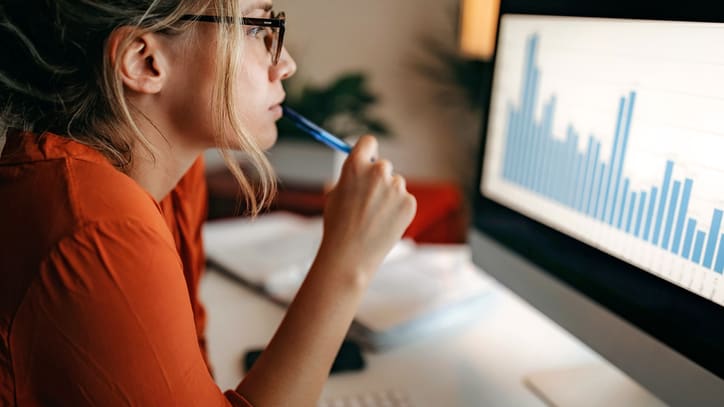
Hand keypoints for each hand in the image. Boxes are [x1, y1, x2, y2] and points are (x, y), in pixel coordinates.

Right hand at [318, 136, 416, 279]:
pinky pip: (404, 200)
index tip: (368, 158)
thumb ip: (347, 178)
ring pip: (395, 184)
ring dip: (388, 195)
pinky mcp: (409, 203)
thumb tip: (356, 171)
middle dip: (378, 178)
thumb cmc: (337, 226)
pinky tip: (384, 224)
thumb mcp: (333, 195)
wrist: (350, 254)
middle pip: (383, 165)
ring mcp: (396, 187)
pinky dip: (398, 209)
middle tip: (370, 197)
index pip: (368, 142)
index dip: (368, 151)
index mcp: (355, 166)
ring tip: (374, 217)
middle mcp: (378, 172)